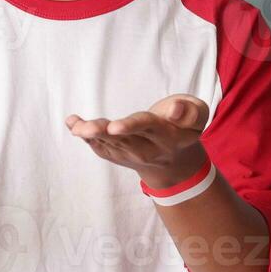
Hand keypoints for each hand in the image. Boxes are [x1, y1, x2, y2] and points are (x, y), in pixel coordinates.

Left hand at [64, 94, 210, 187]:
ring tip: (74, 125)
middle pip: (123, 140)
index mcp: (166, 135)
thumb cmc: (184, 127)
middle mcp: (146, 149)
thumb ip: (189, 111)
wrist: (176, 161)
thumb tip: (174, 110)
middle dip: (103, 133)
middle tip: (85, 129)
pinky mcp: (117, 156)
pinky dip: (85, 136)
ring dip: (89, 134)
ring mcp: (130, 156)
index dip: (131, 126)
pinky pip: (100, 147)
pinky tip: (72, 123)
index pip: (147, 127)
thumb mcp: (198, 116)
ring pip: (108, 144)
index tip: (115, 126)